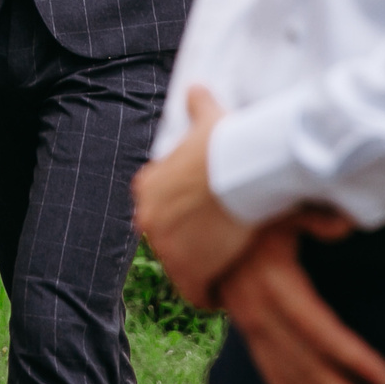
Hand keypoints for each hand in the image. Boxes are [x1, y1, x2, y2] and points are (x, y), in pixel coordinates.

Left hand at [131, 86, 253, 305]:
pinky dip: (210, 294)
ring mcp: (163, 248)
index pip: (161, 209)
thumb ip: (197, 106)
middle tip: (222, 242)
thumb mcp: (207, 118)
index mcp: (147, 186)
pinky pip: (196, 294)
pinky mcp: (186, 273)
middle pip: (169, 239)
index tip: (209, 218)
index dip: (186, 217)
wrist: (237, 170)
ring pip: (182, 268)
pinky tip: (227, 288)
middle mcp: (146, 217)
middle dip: (192, 244)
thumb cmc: (225, 142)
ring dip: (203, 269)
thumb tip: (196, 89)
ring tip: (228, 264)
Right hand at [218, 219, 384, 383]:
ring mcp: (250, 327)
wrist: (200, 222)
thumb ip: (312, 216)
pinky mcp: (247, 333)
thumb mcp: (279, 207)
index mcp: (275, 283)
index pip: (321, 331)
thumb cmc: (250, 211)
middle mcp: (260, 313)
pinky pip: (269, 375)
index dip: (355, 359)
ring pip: (292, 378)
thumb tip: (348, 223)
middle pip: (309, 366)